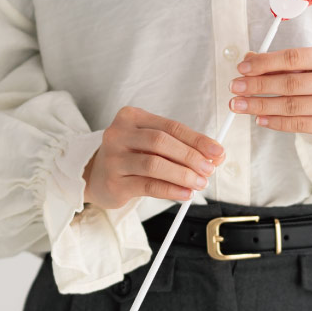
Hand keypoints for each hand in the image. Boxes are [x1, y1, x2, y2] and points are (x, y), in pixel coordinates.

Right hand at [82, 106, 224, 208]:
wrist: (94, 176)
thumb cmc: (129, 156)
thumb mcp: (150, 143)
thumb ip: (179, 146)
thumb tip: (215, 156)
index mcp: (131, 117)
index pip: (171, 127)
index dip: (197, 139)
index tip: (217, 151)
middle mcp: (119, 134)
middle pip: (162, 142)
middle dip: (191, 156)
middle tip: (209, 169)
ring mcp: (114, 158)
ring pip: (154, 164)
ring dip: (182, 174)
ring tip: (200, 182)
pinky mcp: (114, 182)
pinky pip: (148, 185)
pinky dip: (171, 190)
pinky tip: (185, 193)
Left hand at [228, 45, 311, 146]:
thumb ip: (285, 63)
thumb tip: (249, 60)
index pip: (293, 58)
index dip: (264, 63)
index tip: (242, 68)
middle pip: (289, 83)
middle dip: (257, 85)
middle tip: (235, 87)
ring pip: (290, 106)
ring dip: (259, 106)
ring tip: (240, 105)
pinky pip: (297, 124)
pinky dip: (275, 122)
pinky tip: (259, 118)